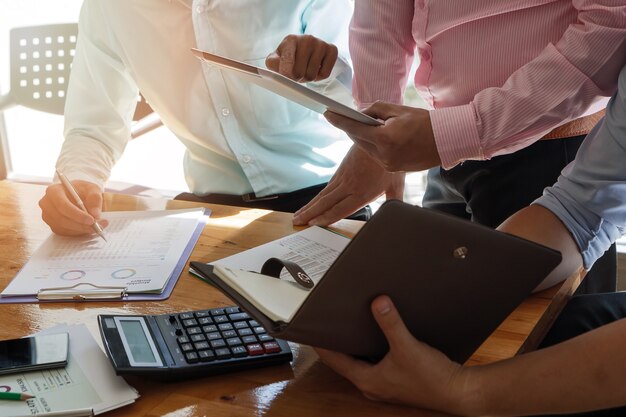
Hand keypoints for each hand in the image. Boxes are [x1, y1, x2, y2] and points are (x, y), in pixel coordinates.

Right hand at [39, 180, 107, 235]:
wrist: (78, 195)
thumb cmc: (83, 190)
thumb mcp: (92, 189)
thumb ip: (95, 199)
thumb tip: (96, 214)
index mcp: (54, 191)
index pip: (62, 205)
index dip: (77, 214)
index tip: (92, 220)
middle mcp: (47, 204)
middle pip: (61, 218)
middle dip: (81, 224)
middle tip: (97, 226)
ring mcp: (48, 216)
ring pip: (63, 227)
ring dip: (81, 229)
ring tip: (97, 227)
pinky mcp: (53, 225)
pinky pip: (65, 232)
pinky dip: (78, 232)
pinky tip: (88, 228)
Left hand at [266, 34, 337, 81]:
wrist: (308, 52)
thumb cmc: (289, 58)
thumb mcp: (276, 60)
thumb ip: (272, 64)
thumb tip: (275, 73)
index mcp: (290, 39)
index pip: (287, 61)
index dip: (286, 75)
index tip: (286, 78)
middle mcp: (306, 38)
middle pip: (299, 72)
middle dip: (296, 78)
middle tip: (296, 74)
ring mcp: (320, 43)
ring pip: (312, 74)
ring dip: (307, 78)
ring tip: (305, 71)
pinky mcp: (332, 49)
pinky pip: (325, 73)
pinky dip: (319, 77)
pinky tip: (316, 69)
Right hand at [292, 146, 404, 225]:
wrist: (380, 136)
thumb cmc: (390, 164)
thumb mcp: (396, 185)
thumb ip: (394, 202)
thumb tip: (398, 215)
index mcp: (362, 193)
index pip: (339, 209)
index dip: (325, 218)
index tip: (313, 224)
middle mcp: (350, 186)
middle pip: (326, 203)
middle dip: (310, 214)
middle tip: (297, 222)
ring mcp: (343, 178)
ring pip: (323, 196)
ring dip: (309, 206)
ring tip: (298, 216)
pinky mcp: (341, 171)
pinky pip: (326, 188)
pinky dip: (317, 198)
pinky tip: (312, 203)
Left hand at [315, 296, 475, 414]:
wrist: (459, 391)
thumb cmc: (433, 377)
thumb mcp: (408, 346)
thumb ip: (391, 323)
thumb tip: (378, 302)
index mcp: (368, 380)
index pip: (335, 359)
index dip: (322, 344)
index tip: (310, 329)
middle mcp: (372, 385)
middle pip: (345, 361)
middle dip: (336, 343)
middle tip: (328, 323)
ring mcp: (384, 384)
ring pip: (360, 363)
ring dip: (354, 346)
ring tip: (348, 326)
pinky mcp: (396, 380)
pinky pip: (374, 363)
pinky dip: (369, 350)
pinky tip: (375, 338)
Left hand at [325, 102, 440, 171]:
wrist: (446, 140)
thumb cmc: (424, 122)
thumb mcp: (398, 110)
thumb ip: (375, 109)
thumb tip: (360, 113)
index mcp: (385, 138)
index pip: (355, 128)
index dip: (339, 120)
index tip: (327, 114)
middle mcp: (384, 155)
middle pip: (359, 140)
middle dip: (352, 128)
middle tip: (344, 117)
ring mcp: (389, 164)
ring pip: (367, 149)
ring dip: (364, 138)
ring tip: (365, 126)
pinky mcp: (394, 169)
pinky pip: (377, 156)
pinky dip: (375, 146)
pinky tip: (379, 138)